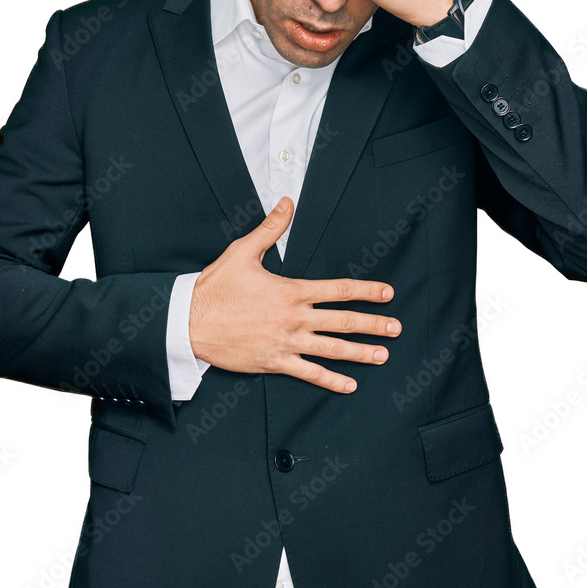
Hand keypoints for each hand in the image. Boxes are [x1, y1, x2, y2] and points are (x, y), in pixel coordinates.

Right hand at [189, 196, 400, 392]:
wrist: (189, 322)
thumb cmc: (215, 287)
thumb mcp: (243, 252)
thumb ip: (270, 228)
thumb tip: (287, 203)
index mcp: (291, 291)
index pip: (339, 290)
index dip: (366, 291)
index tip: (387, 293)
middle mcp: (295, 318)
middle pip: (343, 322)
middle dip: (373, 325)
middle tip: (396, 328)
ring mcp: (286, 343)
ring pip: (332, 349)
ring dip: (360, 353)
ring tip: (383, 355)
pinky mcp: (274, 362)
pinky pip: (309, 374)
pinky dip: (331, 380)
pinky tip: (349, 385)